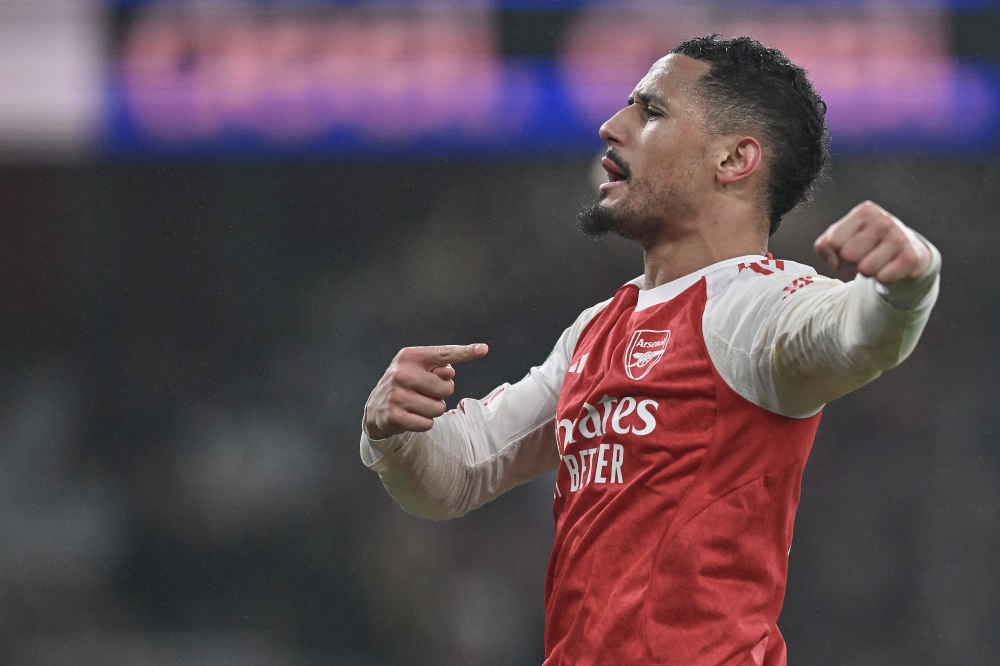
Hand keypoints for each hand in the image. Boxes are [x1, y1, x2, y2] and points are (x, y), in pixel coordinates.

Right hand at [364, 344, 488, 439]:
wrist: (376, 409)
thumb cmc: (405, 384)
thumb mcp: (417, 368)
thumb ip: (438, 366)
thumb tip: (450, 372)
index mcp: (409, 356)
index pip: (443, 354)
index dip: (465, 352)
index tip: (483, 349)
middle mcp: (402, 373)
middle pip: (447, 388)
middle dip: (441, 394)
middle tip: (425, 393)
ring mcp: (397, 395)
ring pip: (439, 409)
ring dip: (433, 410)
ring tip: (418, 405)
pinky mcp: (395, 416)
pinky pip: (427, 424)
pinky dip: (424, 423)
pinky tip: (412, 416)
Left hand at [813, 201, 930, 284]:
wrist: (906, 250)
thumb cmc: (866, 242)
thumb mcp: (841, 237)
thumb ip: (824, 246)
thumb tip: (835, 263)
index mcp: (866, 211)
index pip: (834, 241)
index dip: (838, 250)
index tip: (851, 245)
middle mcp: (884, 220)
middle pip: (849, 256)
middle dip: (853, 261)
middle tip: (866, 254)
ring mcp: (900, 238)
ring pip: (865, 269)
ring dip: (868, 271)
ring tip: (878, 261)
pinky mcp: (911, 258)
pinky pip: (882, 278)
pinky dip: (883, 278)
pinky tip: (891, 267)